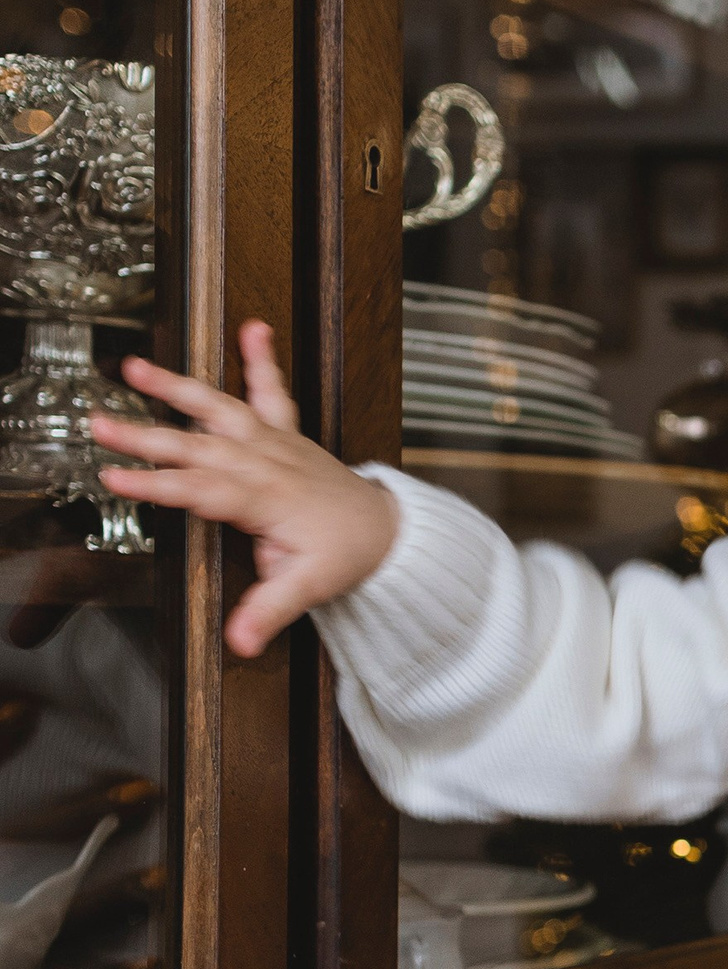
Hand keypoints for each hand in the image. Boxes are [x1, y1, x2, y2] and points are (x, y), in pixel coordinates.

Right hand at [88, 320, 396, 655]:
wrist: (384, 530)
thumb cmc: (344, 556)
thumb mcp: (308, 589)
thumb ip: (270, 609)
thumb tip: (243, 642)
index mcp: (264, 498)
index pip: (200, 490)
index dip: (157, 486)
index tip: (117, 481)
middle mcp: (265, 461)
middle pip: (196, 445)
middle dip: (146, 435)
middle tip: (101, 426)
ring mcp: (274, 440)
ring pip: (220, 408)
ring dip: (178, 385)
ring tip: (136, 364)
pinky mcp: (285, 431)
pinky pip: (273, 390)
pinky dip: (264, 358)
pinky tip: (255, 327)